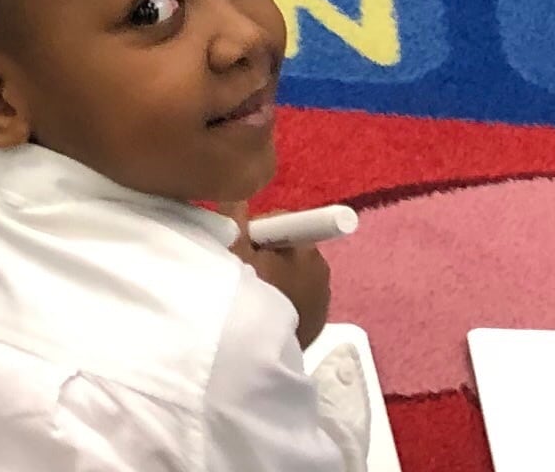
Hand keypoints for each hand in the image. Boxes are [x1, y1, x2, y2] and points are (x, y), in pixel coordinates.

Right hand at [236, 225, 333, 345]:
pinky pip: (298, 298)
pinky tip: (265, 314)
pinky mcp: (318, 321)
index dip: (255, 229)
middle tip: (240, 272)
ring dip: (275, 278)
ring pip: (293, 274)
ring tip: (252, 296)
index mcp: (303, 245)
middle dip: (265, 254)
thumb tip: (238, 199)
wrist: (263, 355)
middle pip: (287, 247)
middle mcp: (319, 266)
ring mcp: (322, 296)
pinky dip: (283, 300)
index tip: (238, 245)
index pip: (279, 220)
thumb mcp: (232, 251)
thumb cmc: (247, 297)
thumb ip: (235, 218)